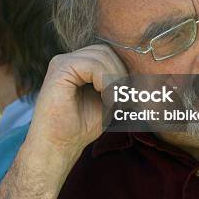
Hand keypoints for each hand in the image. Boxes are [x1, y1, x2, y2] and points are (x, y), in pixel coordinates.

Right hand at [27, 44, 127, 158]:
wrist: (57, 146)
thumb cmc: (81, 127)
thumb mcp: (107, 101)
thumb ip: (118, 83)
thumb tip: (140, 69)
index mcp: (77, 64)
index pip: (108, 53)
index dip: (122, 72)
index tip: (126, 97)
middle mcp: (68, 59)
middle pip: (106, 51)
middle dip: (120, 74)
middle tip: (122, 100)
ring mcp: (61, 62)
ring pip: (102, 56)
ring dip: (114, 80)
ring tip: (112, 102)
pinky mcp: (59, 70)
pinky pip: (92, 65)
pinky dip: (106, 82)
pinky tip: (104, 98)